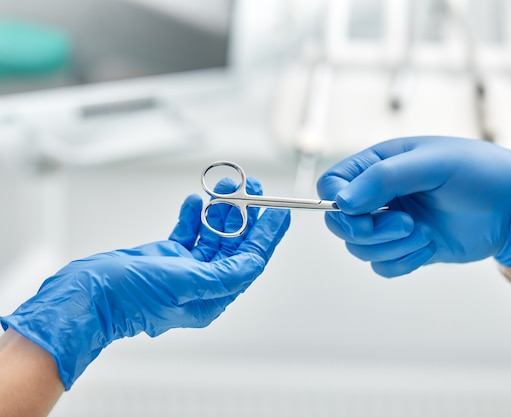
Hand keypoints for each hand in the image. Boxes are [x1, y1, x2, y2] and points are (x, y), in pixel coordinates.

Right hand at [1, 178, 289, 389]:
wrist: (88, 294)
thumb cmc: (129, 298)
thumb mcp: (184, 284)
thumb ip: (223, 275)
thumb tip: (254, 264)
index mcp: (211, 298)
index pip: (250, 261)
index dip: (267, 236)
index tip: (280, 213)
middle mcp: (201, 285)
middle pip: (234, 245)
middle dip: (246, 215)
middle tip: (254, 188)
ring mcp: (184, 270)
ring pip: (213, 235)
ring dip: (221, 211)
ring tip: (227, 188)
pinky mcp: (167, 257)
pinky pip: (190, 232)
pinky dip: (195, 217)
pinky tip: (197, 203)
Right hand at [317, 136, 510, 276]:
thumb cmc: (479, 172)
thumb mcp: (431, 165)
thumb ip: (383, 179)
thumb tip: (341, 201)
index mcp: (379, 165)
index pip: (333, 184)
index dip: (336, 201)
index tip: (358, 210)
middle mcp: (380, 195)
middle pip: (341, 223)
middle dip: (367, 230)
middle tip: (402, 224)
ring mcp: (392, 223)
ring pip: (361, 248)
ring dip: (390, 246)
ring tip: (423, 232)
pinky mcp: (407, 247)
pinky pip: (383, 266)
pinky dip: (403, 261)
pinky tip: (429, 246)